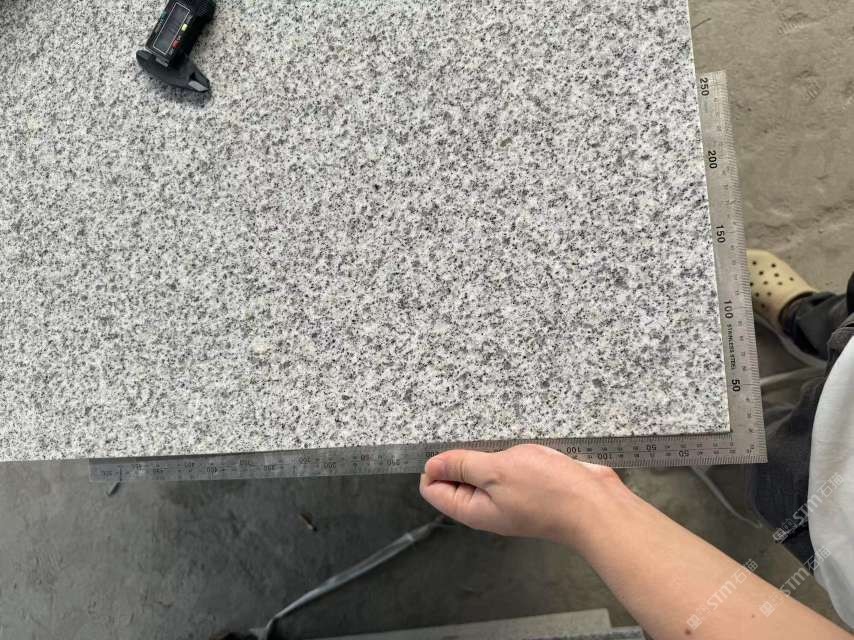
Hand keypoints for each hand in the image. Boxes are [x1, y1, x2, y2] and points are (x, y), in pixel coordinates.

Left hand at [420, 444, 627, 546]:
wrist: (595, 505)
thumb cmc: (547, 490)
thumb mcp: (496, 472)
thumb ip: (462, 466)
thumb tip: (430, 466)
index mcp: (473, 510)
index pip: (434, 490)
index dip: (433, 466)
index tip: (447, 446)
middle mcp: (488, 507)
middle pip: (457, 482)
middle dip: (459, 457)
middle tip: (475, 439)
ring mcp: (510, 498)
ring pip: (484, 473)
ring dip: (486, 453)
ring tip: (497, 439)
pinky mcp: (530, 487)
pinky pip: (508, 469)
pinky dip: (508, 455)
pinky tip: (518, 443)